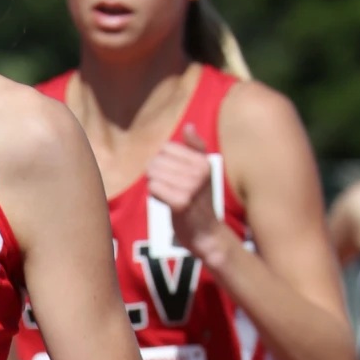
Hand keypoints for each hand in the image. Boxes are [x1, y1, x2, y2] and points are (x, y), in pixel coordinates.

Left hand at [146, 126, 227, 260]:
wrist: (207, 234)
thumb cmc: (201, 201)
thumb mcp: (203, 172)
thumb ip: (196, 148)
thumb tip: (189, 126)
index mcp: (203, 162)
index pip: (166, 148)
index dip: (163, 161)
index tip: (173, 175)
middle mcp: (199, 172)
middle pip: (157, 160)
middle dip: (156, 174)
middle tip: (168, 188)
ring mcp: (191, 187)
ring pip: (153, 174)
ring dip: (155, 185)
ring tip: (168, 195)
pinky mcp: (181, 203)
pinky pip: (153, 188)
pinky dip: (155, 195)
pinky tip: (166, 203)